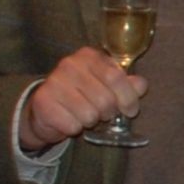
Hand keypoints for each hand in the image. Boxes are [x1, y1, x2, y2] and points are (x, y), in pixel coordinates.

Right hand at [21, 47, 144, 151]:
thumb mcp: (107, 85)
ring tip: (83, 114)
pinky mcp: (43, 103)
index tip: (131, 111)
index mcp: (89, 56)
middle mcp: (69, 65)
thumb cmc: (83, 95)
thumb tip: (141, 85)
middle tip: (102, 113)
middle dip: (108, 113)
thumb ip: (128, 84)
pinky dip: (74, 128)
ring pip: (89, 115)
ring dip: (90, 121)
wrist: (47, 108)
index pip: (116, 77)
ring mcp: (53, 82)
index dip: (128, 98)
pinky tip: (69, 119)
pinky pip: (72, 125)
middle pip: (105, 99)